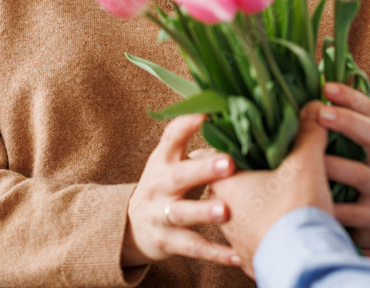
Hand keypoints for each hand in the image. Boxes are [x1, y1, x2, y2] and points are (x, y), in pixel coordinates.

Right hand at [122, 114, 238, 267]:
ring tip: (225, 212)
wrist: (131, 226)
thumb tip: (230, 114)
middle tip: (229, 163)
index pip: (172, 137)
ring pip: (182, 213)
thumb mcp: (171, 160)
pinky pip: (193, 248)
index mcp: (164, 160)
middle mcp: (159, 185)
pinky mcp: (167, 241)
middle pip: (179, 176)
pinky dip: (215, 254)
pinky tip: (238, 256)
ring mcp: (160, 214)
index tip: (208, 113)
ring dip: (204, 211)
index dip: (187, 125)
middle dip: (204, 169)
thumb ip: (194, 141)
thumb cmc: (166, 184)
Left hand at [213, 103, 334, 275]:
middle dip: (244, 173)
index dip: (229, 141)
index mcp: (225, 184)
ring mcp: (236, 241)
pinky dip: (266, 229)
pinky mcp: (252, 260)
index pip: (214, 154)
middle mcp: (222, 214)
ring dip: (255, 204)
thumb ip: (309, 131)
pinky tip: (283, 222)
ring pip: (239, 214)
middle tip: (265, 161)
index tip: (243, 132)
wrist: (303, 266)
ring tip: (277, 193)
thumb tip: (314, 106)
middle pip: (227, 184)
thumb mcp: (306, 162)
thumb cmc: (296, 209)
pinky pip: (254, 239)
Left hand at [321, 82, 369, 252]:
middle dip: (348, 122)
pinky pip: (357, 213)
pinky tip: (315, 207)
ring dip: (336, 167)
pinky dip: (335, 209)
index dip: (349, 96)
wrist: (358, 228)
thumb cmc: (336, 182)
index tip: (326, 87)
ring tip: (312, 165)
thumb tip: (292, 97)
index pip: (367, 109)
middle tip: (321, 114)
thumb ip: (318, 129)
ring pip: (363, 175)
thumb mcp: (330, 152)